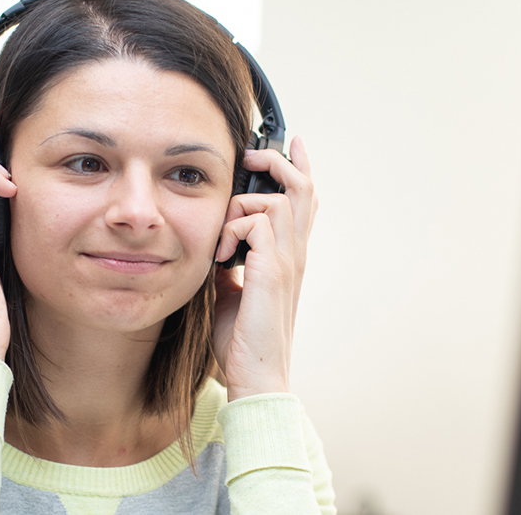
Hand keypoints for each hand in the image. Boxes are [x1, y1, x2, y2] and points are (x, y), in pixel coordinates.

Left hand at [212, 136, 317, 400]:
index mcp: (288, 258)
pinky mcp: (272, 271)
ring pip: (279, 199)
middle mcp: (295, 254)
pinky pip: (258, 222)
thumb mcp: (232, 294)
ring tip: (223, 234)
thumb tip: (217, 250)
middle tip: (254, 154)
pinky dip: (233, 229)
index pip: (304, 203)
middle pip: (303, 188)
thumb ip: (232, 267)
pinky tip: (220, 258)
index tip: (291, 144)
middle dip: (279, 161)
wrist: (257, 377)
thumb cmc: (243, 342)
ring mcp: (287, 262)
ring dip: (243, 204)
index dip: (300, 168)